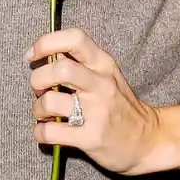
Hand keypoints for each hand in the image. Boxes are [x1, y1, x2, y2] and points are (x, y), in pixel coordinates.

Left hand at [27, 27, 162, 175]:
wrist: (148, 140)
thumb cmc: (121, 105)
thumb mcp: (108, 76)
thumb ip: (82, 63)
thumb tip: (48, 54)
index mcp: (104, 63)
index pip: (74, 38)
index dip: (46, 43)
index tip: (32, 55)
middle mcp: (101, 84)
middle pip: (59, 69)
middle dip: (37, 79)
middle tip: (39, 89)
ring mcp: (96, 112)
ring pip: (50, 101)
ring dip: (37, 108)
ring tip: (43, 113)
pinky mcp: (90, 138)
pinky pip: (51, 133)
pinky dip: (39, 132)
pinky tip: (45, 132)